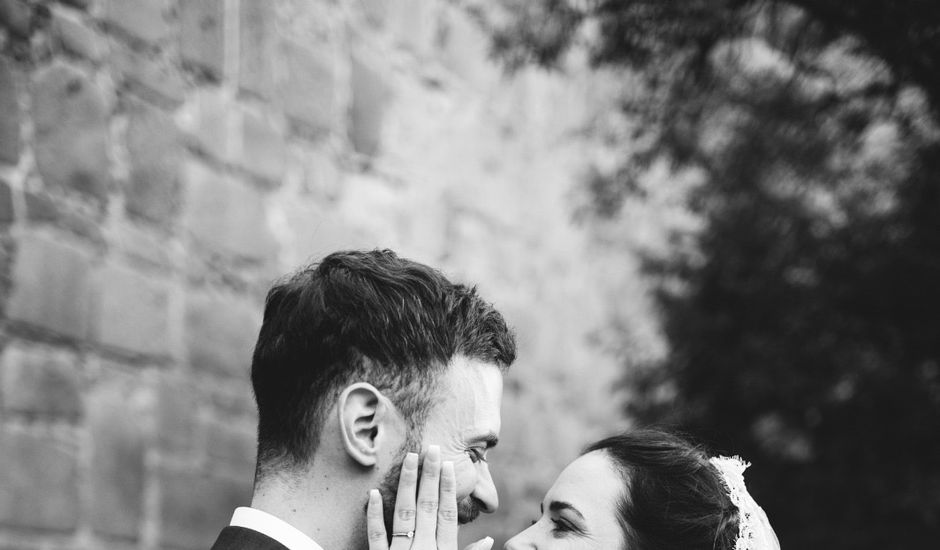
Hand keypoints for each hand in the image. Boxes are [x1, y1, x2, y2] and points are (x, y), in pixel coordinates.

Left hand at [367, 445, 492, 549]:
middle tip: (432, 449)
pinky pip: (375, 537)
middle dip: (430, 477)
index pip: (446, 515)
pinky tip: (372, 494)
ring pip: (403, 514)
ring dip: (406, 485)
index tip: (449, 466)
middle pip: (426, 507)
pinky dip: (373, 516)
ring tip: (409, 459)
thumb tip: (489, 541)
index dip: (448, 489)